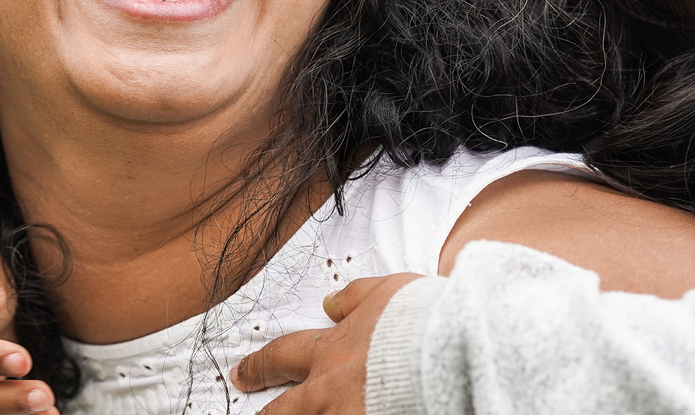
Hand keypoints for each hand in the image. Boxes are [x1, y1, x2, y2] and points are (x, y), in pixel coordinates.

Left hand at [229, 273, 423, 414]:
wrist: (453, 351)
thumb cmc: (423, 320)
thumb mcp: (387, 292)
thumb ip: (355, 297)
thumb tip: (332, 301)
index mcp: (330, 352)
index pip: (281, 356)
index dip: (259, 365)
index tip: (242, 374)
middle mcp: (328, 391)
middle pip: (283, 411)